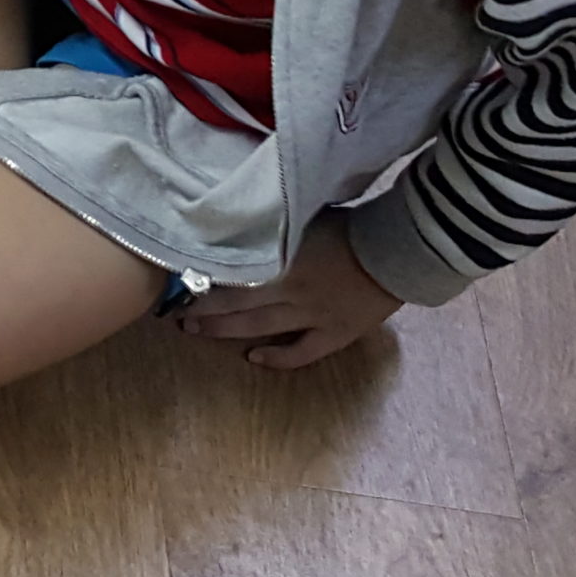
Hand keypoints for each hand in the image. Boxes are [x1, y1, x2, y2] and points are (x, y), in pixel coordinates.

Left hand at [175, 210, 401, 368]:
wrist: (399, 250)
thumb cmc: (351, 225)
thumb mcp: (304, 218)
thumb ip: (273, 228)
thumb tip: (241, 222)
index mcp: (281, 260)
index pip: (231, 274)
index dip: (203, 281)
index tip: (177, 281)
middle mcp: (290, 291)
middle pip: (236, 303)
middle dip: (203, 310)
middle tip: (176, 315)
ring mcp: (312, 317)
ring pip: (259, 327)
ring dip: (224, 330)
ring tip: (197, 331)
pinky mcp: (335, 334)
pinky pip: (301, 353)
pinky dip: (277, 358)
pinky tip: (254, 358)